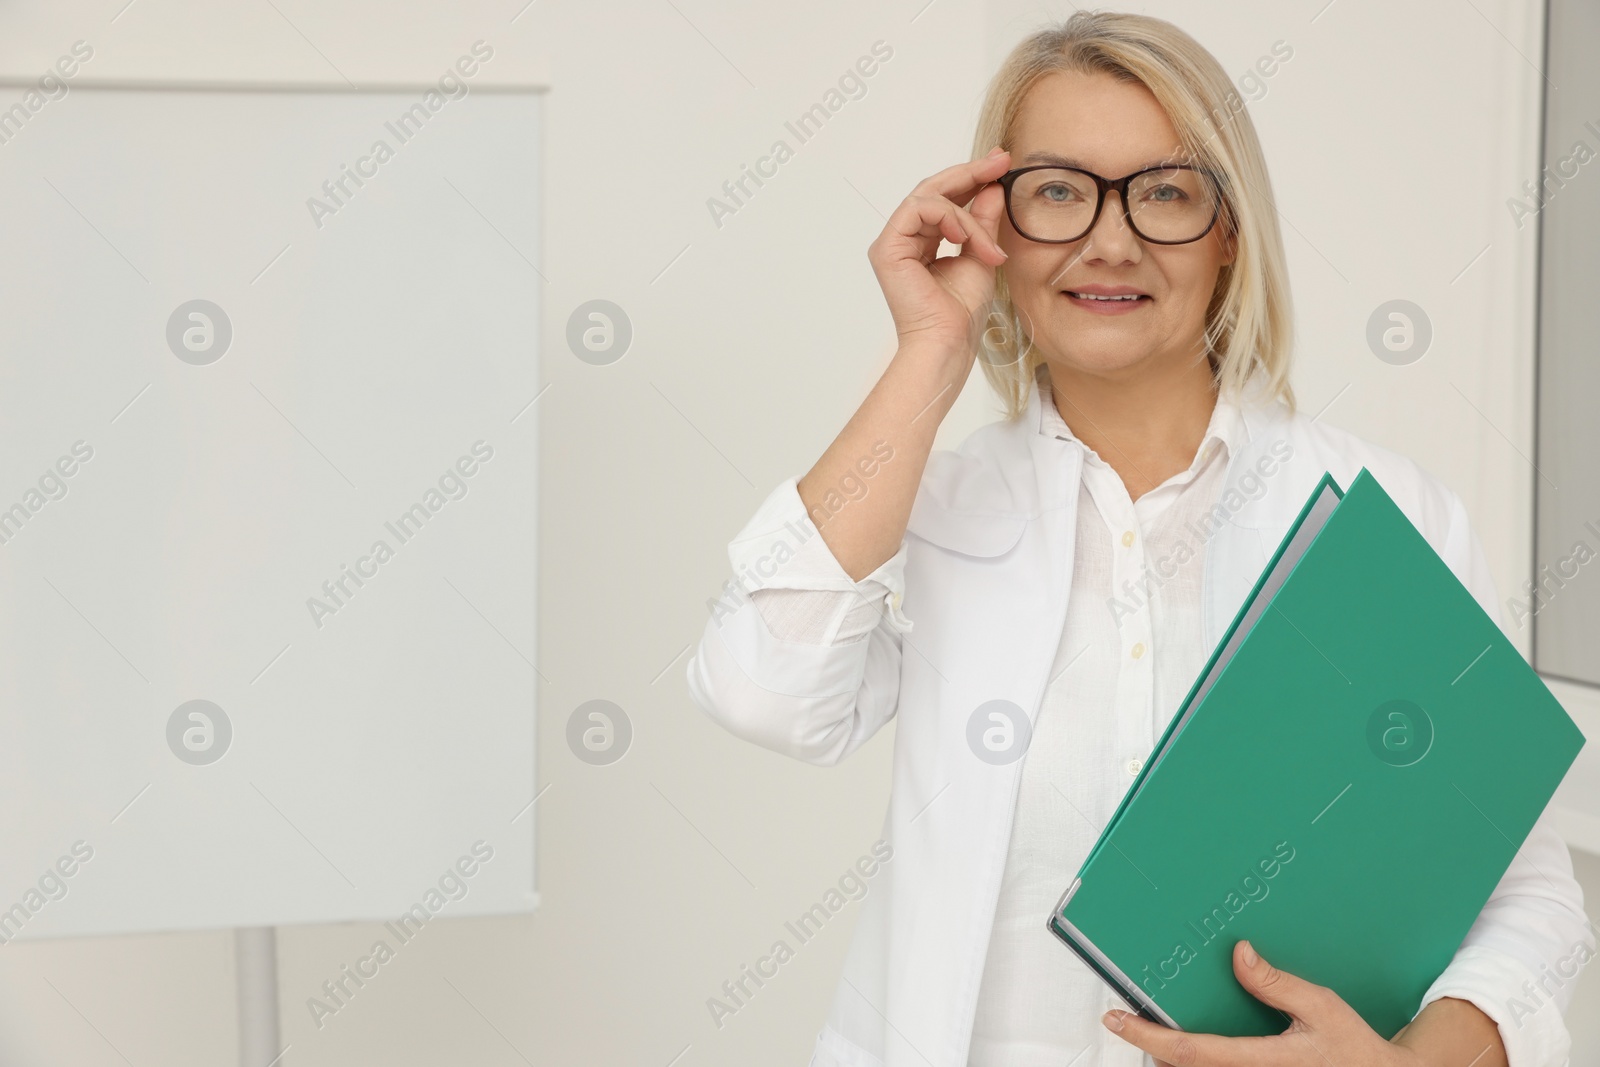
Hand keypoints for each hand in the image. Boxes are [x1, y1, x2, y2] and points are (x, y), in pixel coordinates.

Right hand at [866, 147, 1010, 364]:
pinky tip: (964, 234)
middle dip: (969, 172)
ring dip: (966, 212)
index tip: (1001, 163)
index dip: (972, 177)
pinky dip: (948, 217)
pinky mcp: (887, 248)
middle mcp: (904, 238)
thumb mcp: (981, 253)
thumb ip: (983, 221)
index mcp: (922, 241)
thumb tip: (993, 187)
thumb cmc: (962, 310)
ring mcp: (893, 242)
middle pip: (933, 189)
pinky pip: (919, 210)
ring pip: (930, 198)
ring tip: (986, 241)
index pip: (945, 198)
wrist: (948, 340)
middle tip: (1000, 161)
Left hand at [1101, 940, 1504, 1066]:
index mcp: (1263, 1061)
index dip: (1146, 1035)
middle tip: (1126, 1016)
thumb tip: (1239, 954)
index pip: (1189, 1051)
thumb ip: (1277, 984)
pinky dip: (1197, 1061)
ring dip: (1172, 1057)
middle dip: (1150, 1046)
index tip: (1115, 1017)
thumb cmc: (1354, 1048)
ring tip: (1156, 1027)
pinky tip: (1192, 1043)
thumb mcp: (1323, 1008)